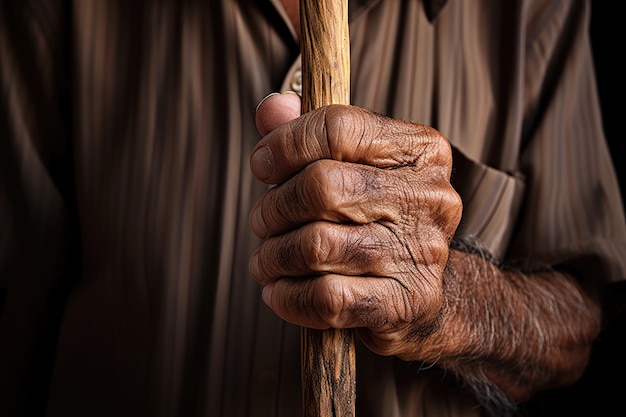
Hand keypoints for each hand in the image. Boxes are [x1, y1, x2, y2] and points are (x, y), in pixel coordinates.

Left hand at [249, 92, 461, 358]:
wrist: (417, 288)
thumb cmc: (372, 217)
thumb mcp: (349, 166)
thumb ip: (309, 132)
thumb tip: (272, 107)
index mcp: (420, 149)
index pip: (338, 127)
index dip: (285, 144)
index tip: (262, 165)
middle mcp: (430, 196)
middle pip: (321, 186)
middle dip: (273, 208)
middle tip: (263, 222)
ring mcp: (424, 251)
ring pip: (316, 246)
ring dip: (273, 256)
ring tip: (266, 260)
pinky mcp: (409, 301)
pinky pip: (327, 297)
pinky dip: (288, 297)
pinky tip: (278, 291)